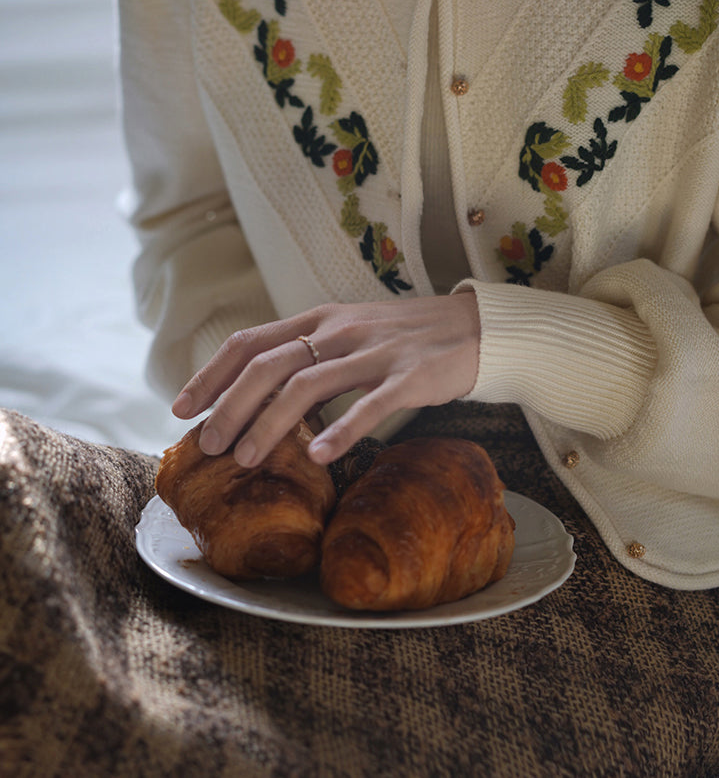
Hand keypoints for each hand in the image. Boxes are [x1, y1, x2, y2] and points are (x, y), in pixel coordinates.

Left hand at [172, 293, 479, 467]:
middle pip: (269, 364)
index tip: (181, 408)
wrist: (477, 328)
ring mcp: (375, 351)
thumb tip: (259, 395)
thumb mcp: (351, 334)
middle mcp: (340, 330)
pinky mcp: (411, 375)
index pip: (250, 342)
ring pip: (308, 385)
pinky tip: (319, 458)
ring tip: (246, 459)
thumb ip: (310, 354)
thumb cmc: (407, 339)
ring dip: (270, 424)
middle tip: (208, 444)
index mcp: (321, 319)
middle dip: (229, 405)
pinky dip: (342, 432)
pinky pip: (370, 405)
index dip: (211, 374)